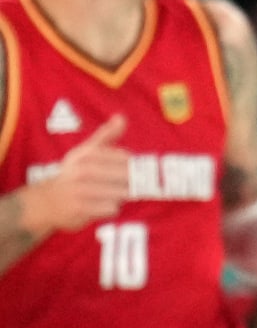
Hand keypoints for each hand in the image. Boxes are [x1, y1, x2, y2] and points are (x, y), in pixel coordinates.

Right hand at [26, 116, 127, 231]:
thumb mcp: (86, 152)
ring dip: (122, 195)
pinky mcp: (81, 209)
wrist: (47, 202)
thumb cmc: (73, 174)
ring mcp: (81, 190)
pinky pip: (110, 209)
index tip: (138, 168)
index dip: (134, 165)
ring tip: (114, 193)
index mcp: (86, 154)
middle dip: (133, 181)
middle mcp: (83, 170)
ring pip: (120, 193)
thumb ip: (106, 135)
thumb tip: (121, 117)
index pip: (125, 158)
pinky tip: (103, 205)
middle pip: (125, 176)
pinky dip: (111, 208)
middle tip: (133, 184)